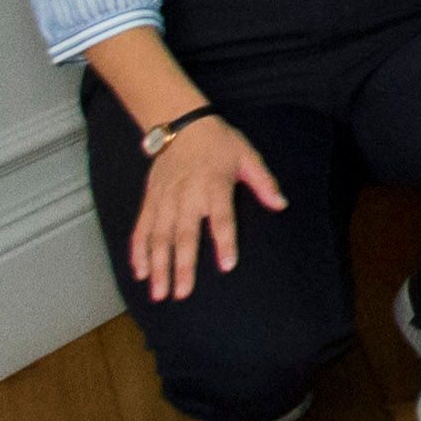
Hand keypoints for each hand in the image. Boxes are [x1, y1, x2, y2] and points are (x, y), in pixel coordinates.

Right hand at [128, 118, 282, 301]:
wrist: (183, 126)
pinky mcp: (150, 201)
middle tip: (182, 294)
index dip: (225, 242)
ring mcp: (165, 199)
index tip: (227, 266)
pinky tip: (140, 272)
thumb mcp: (248, 156)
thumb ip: (264, 182)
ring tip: (158, 293)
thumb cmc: (220, 143)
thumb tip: (282, 205)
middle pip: (184, 235)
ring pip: (158, 238)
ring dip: (158, 266)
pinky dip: (138, 252)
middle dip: (182, 266)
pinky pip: (141, 229)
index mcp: (215, 185)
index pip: (222, 218)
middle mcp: (187, 195)